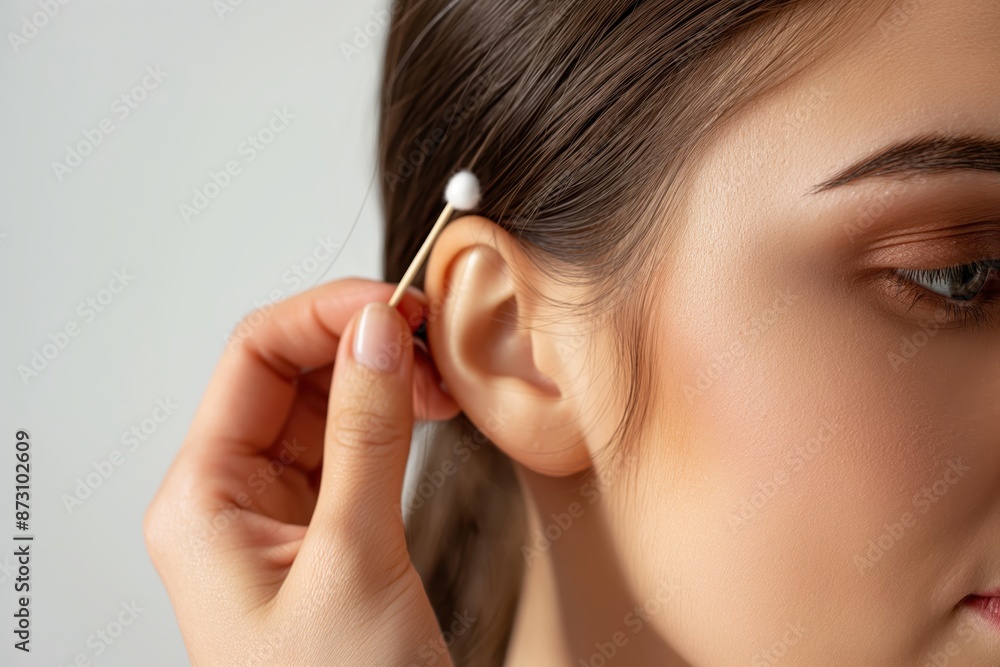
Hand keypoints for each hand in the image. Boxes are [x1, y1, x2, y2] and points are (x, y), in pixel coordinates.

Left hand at [144, 278, 459, 665]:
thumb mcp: (353, 558)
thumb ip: (364, 436)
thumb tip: (376, 334)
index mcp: (204, 500)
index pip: (253, 359)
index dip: (324, 315)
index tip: (395, 304)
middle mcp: (232, 500)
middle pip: (286, 374)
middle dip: (357, 341)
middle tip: (426, 335)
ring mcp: (280, 515)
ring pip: (322, 405)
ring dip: (379, 376)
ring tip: (436, 377)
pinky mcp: (324, 533)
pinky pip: (350, 446)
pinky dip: (390, 417)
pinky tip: (426, 410)